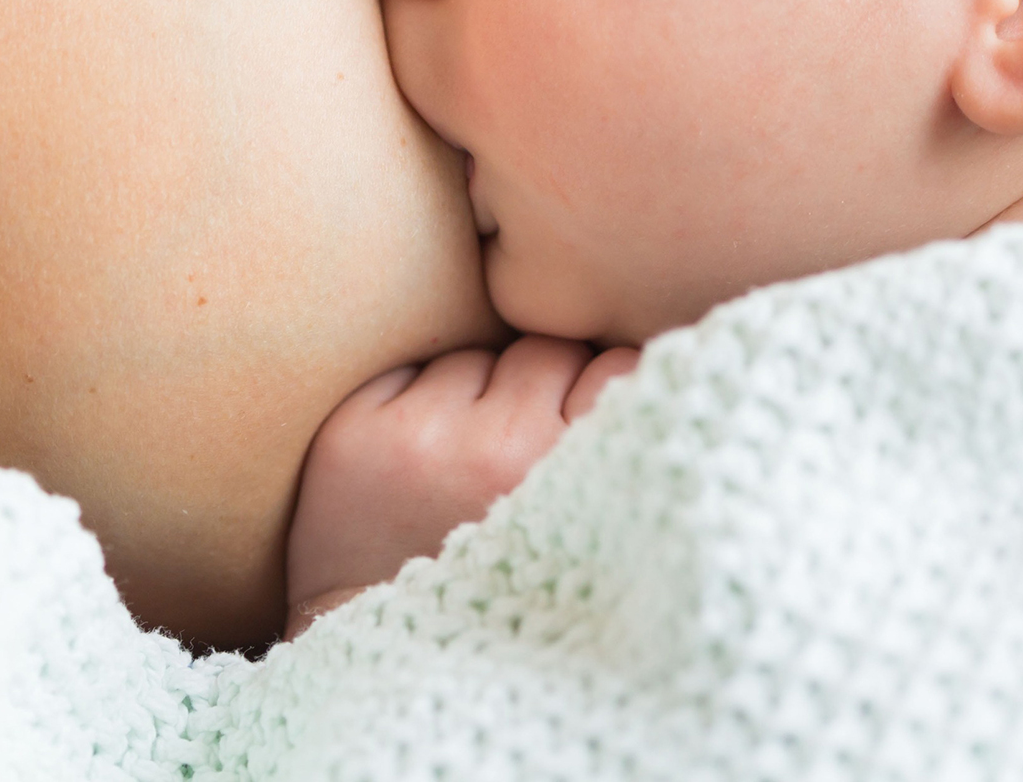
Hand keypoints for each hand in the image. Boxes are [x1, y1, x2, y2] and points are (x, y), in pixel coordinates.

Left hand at [284, 336, 638, 635]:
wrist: (392, 669)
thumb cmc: (514, 603)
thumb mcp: (601, 551)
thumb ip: (623, 465)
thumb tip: (665, 372)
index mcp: (571, 481)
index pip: (619, 368)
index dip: (604, 401)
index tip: (588, 442)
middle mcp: (496, 452)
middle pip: (547, 353)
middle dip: (541, 392)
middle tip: (522, 462)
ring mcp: (420, 439)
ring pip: (479, 357)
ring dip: (478, 396)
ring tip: (466, 472)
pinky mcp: (357, 435)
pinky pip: (412, 369)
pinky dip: (419, 403)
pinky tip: (418, 463)